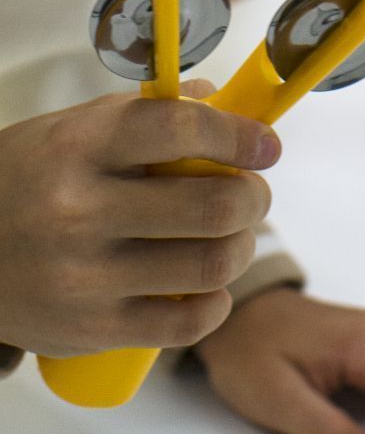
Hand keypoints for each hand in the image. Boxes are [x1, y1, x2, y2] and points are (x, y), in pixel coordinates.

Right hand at [0, 86, 279, 357]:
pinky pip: (189, 323)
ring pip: (213, 264)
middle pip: (215, 205)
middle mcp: (80, 211)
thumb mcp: (75, 129)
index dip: (239, 135)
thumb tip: (225, 103)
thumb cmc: (30, 179)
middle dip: (255, 196)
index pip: (181, 128)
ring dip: (243, 246)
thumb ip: (150, 113)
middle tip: (252, 192)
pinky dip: (216, 301)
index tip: (265, 144)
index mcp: (80, 147)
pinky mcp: (92, 330)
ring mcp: (86, 277)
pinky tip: (208, 284)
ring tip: (233, 235)